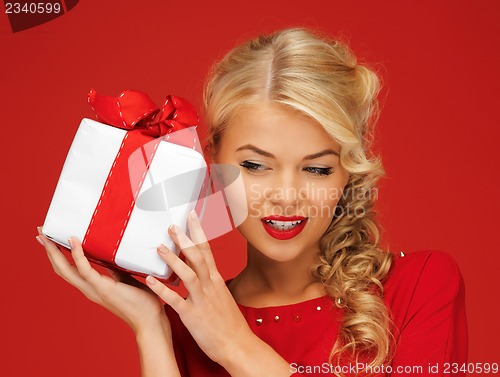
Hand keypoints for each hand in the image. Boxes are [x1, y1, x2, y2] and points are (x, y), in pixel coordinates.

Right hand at [36, 227, 168, 334]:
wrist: (150, 319)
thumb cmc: (141, 301)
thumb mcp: (125, 279)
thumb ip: (114, 269)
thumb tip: (110, 254)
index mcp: (92, 287)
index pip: (68, 270)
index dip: (57, 256)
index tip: (49, 240)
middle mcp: (89, 289)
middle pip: (61, 269)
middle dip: (49, 251)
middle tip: (40, 232)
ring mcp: (94, 289)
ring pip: (67, 270)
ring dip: (55, 252)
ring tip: (48, 236)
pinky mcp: (103, 288)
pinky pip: (85, 270)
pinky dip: (78, 254)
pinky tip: (73, 241)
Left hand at [144, 211, 252, 364]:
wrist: (237, 345)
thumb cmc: (229, 323)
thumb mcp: (222, 296)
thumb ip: (210, 282)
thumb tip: (201, 272)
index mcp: (216, 280)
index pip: (207, 250)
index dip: (198, 232)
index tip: (191, 216)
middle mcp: (210, 286)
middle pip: (198, 257)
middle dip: (185, 240)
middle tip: (172, 226)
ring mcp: (201, 300)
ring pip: (188, 275)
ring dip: (174, 260)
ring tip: (159, 247)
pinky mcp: (193, 315)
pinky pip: (176, 300)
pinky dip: (162, 290)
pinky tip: (150, 281)